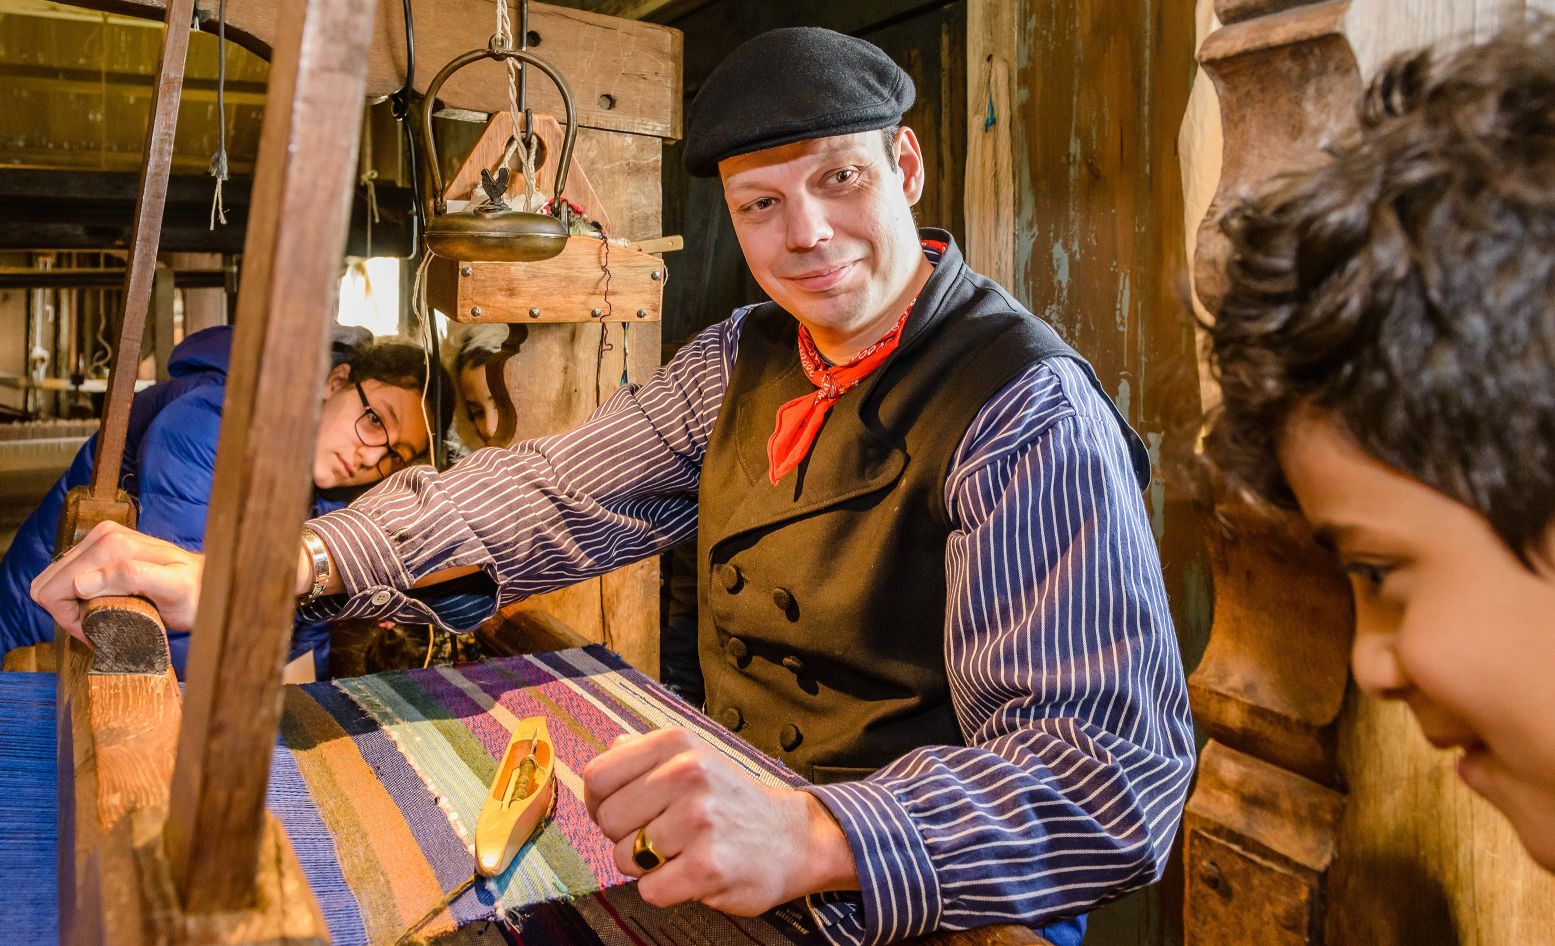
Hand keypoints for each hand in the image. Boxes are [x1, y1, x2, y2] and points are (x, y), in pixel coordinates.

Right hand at [31, 521, 204, 637]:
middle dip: (69, 612)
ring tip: (107, 616)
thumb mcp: (173, 588)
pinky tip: (106, 605)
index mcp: (111, 544)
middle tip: (102, 625)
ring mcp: (101, 539)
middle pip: (50, 584)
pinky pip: (68, 578)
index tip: (98, 629)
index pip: (54, 588)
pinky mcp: (102, 547)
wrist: (208, 584)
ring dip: (74, 606)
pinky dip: (79, 598)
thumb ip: (131, 577)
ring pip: (56, 582)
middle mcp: (103, 535)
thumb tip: (82, 582)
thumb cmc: (195, 592)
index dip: (71, 618)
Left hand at [583, 728, 858, 913]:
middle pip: (608, 820)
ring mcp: (699, 820)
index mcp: (676, 743)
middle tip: (660, 836)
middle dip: (626, 837)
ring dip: (647, 866)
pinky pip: (650, 889)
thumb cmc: (732, 801)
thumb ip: (644, 753)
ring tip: (682, 852)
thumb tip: (608, 754)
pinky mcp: (708, 866)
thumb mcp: (693, 756)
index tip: (624, 813)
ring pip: (625, 858)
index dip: (600, 803)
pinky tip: (691, 873)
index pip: (597, 777)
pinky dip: (665, 889)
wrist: (793, 838)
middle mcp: (688, 773)